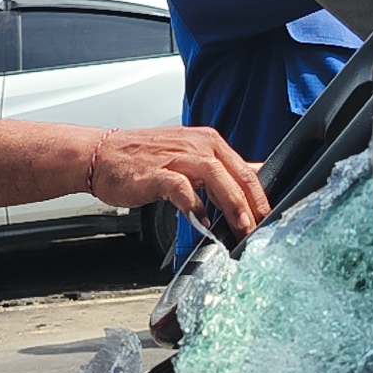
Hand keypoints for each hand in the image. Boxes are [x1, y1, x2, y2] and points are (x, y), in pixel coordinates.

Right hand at [87, 127, 270, 237]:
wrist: (102, 155)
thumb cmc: (144, 160)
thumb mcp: (189, 158)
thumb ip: (219, 170)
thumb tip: (253, 179)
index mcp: (209, 142)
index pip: (247, 170)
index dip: (262, 197)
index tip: (270, 219)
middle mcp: (197, 146)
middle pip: (237, 174)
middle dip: (254, 205)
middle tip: (262, 229)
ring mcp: (176, 158)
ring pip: (217, 178)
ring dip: (233, 205)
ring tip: (241, 228)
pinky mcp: (156, 173)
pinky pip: (182, 188)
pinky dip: (195, 204)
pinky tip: (201, 221)